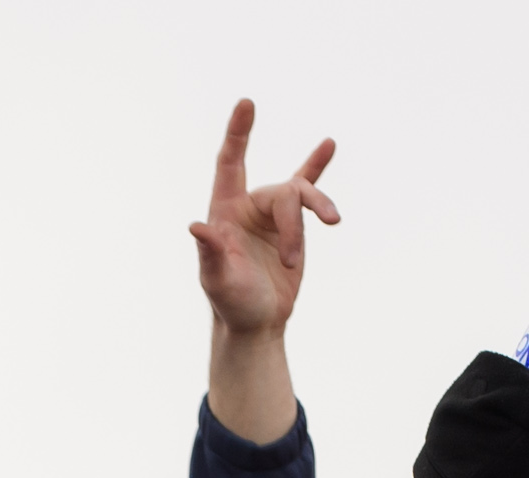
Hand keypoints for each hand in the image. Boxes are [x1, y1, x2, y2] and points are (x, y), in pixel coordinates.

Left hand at [190, 100, 335, 444]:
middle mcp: (247, 205)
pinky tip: (329, 145)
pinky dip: (317, 168)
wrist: (257, 322)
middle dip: (293, 225)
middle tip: (292, 261)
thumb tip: (196, 226)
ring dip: (316, 214)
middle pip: (282, 193)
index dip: (238, 134)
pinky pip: (308, 190)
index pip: (229, 163)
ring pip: (302, 196)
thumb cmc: (231, 303)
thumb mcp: (218, 280)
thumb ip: (210, 252)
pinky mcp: (294, 224)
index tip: (247, 104)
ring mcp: (272, 213)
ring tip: (332, 229)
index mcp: (224, 211)